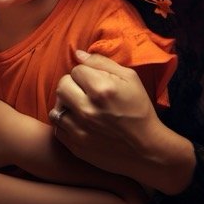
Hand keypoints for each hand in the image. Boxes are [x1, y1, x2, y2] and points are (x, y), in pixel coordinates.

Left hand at [53, 50, 192, 193]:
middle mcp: (87, 109)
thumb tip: (77, 53)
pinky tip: (80, 123)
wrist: (146, 149)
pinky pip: (57, 127)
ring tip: (81, 108)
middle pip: (62, 85)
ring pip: (56, 107)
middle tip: (85, 93)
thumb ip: (102, 63)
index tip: (95, 82)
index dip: (86, 74)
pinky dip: (66, 123)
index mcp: (102, 90)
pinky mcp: (75, 145)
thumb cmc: (140, 110)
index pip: (76, 70)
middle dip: (72, 85)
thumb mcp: (130, 80)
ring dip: (67, 105)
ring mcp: (79, 129)